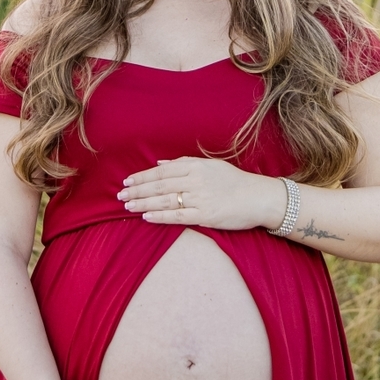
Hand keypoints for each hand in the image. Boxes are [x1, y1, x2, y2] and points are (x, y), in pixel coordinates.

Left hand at [120, 156, 285, 231]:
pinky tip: (146, 217)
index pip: (162, 170)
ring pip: (165, 200)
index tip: (127, 181)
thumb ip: (184, 163)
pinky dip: (160, 216)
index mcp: (196, 166)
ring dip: (144, 203)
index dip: (143, 176)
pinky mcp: (205, 216)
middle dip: (137, 190)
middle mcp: (196, 180)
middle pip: (160, 185)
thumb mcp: (211, 165)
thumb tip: (160, 162)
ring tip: (128, 206)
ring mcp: (200, 198)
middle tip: (120, 195)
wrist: (259, 198)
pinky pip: (178, 216)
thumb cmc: (235, 181)